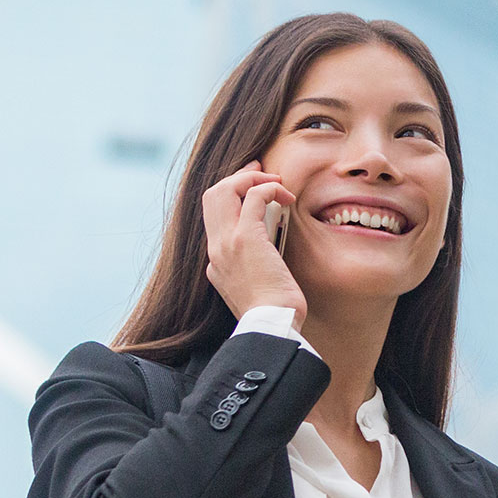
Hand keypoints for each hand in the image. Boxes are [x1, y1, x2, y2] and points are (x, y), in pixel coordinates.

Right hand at [201, 162, 307, 321]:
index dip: (232, 196)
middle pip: (211, 197)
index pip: (214, 217)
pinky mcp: (246, 239)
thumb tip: (270, 259)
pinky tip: (285, 196)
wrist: (272, 327)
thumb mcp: (256, 291)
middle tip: (260, 171)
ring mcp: (226, 243)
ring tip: (277, 182)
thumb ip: (255, 271)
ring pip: (224, 190)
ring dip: (252, 179)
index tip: (253, 187)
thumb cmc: (275, 315)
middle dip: (236, 177)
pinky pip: (253, 198)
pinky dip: (268, 188)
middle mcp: (215, 250)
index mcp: (216, 263)